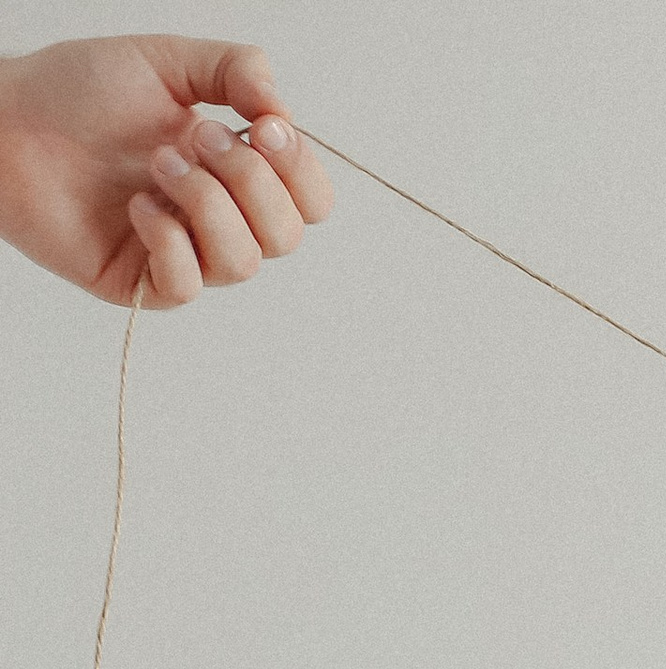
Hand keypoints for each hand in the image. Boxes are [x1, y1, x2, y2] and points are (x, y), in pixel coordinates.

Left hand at [0, 35, 330, 306]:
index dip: (300, 169)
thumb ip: (235, 69)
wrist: (12, 122)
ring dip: (204, 202)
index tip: (262, 126)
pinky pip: (188, 283)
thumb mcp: (167, 60)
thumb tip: (281, 110)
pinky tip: (134, 206)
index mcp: (234, 170)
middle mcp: (218, 218)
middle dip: (248, 180)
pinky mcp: (146, 285)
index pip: (310, 199)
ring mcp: (186, 255)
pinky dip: (167, 239)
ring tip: (155, 165)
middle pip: (288, 236)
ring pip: (244, 262)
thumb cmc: (80, 92)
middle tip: (192, 137)